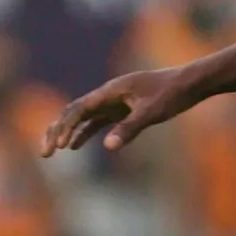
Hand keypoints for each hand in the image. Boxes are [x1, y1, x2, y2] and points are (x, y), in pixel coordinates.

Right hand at [40, 67, 197, 156]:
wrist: (189, 83)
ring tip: (52, 150)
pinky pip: (97, 121)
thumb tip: (107, 147)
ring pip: (83, 116)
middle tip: (45, 153)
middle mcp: (109, 94)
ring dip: (67, 132)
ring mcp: (115, 101)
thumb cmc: (172, 94)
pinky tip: (75, 146)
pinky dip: (84, 132)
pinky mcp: (123, 108)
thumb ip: (129, 129)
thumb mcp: (151, 113)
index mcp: (112, 90)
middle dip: (58, 130)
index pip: (80, 108)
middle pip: (75, 111)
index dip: (66, 127)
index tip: (60, 146)